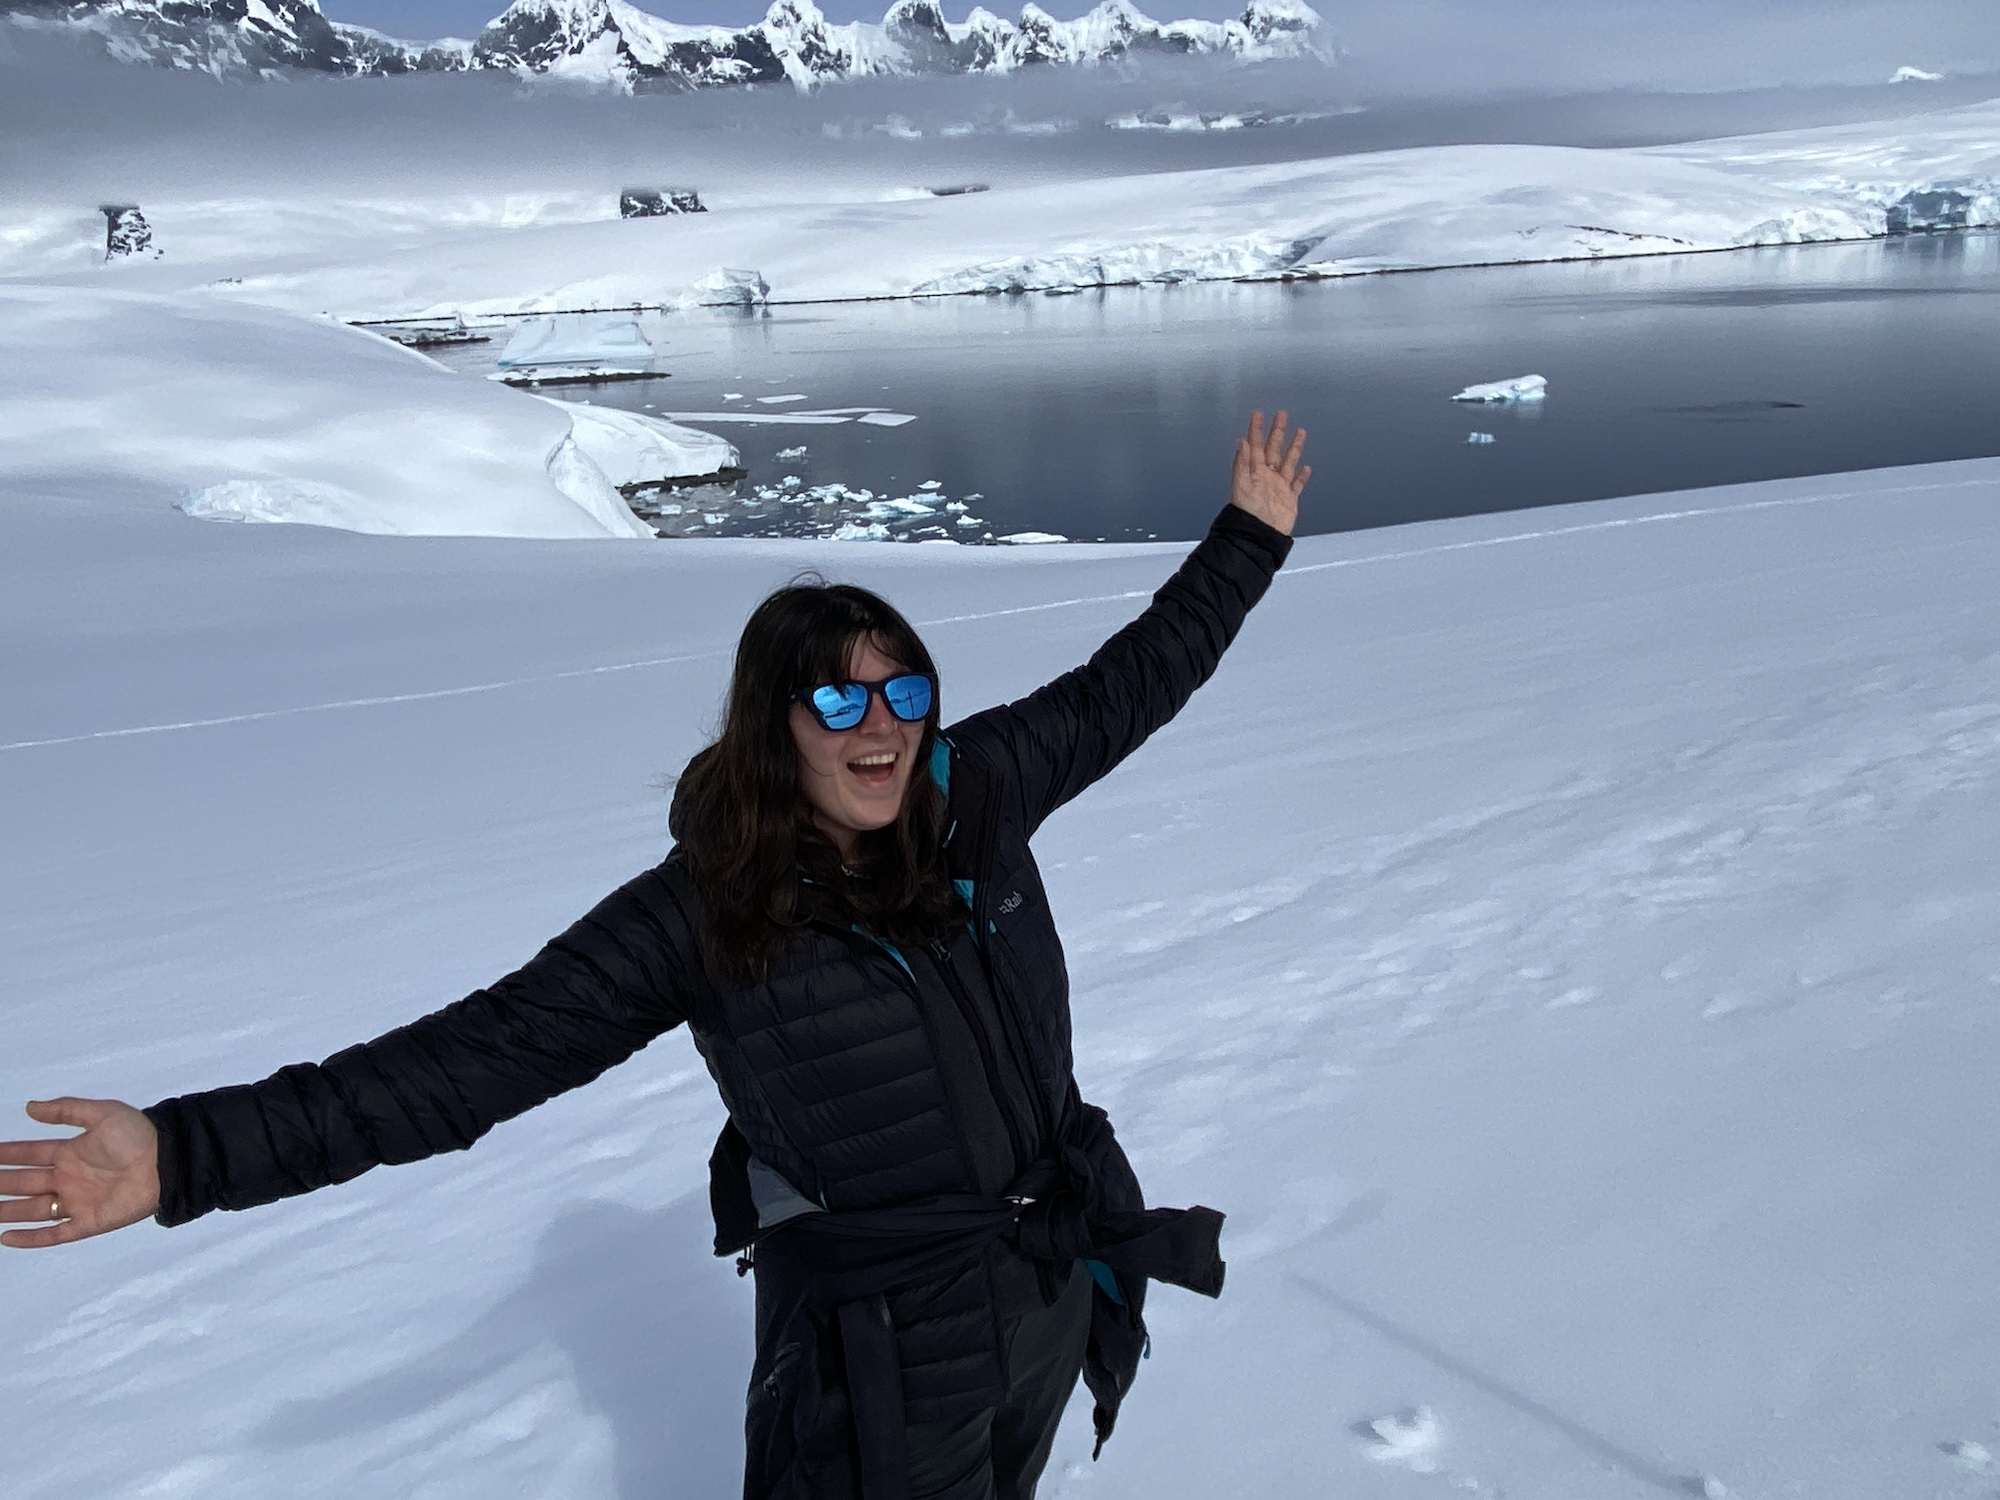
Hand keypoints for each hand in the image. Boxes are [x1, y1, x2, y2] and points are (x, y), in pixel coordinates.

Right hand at [0, 1098, 160, 1248]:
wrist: (167, 1161)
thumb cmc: (138, 1135)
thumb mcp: (102, 1114)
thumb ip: (66, 1111)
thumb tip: (29, 1107)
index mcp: (70, 1153)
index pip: (29, 1154)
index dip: (7, 1154)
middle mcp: (68, 1179)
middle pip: (24, 1183)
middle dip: (1, 1182)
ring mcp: (76, 1202)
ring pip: (32, 1210)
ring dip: (7, 1211)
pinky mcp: (88, 1223)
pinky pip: (54, 1234)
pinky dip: (31, 1238)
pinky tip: (6, 1237)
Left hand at [1230, 409, 1309, 536]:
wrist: (1259, 536)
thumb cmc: (1247, 513)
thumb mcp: (1241, 485)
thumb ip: (1242, 462)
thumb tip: (1241, 441)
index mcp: (1253, 472)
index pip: (1254, 445)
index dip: (1256, 429)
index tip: (1258, 414)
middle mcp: (1266, 476)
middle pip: (1273, 448)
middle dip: (1277, 431)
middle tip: (1281, 414)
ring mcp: (1278, 487)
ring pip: (1288, 462)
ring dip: (1293, 447)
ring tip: (1299, 432)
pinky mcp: (1288, 499)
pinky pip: (1296, 484)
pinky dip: (1301, 476)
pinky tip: (1306, 468)